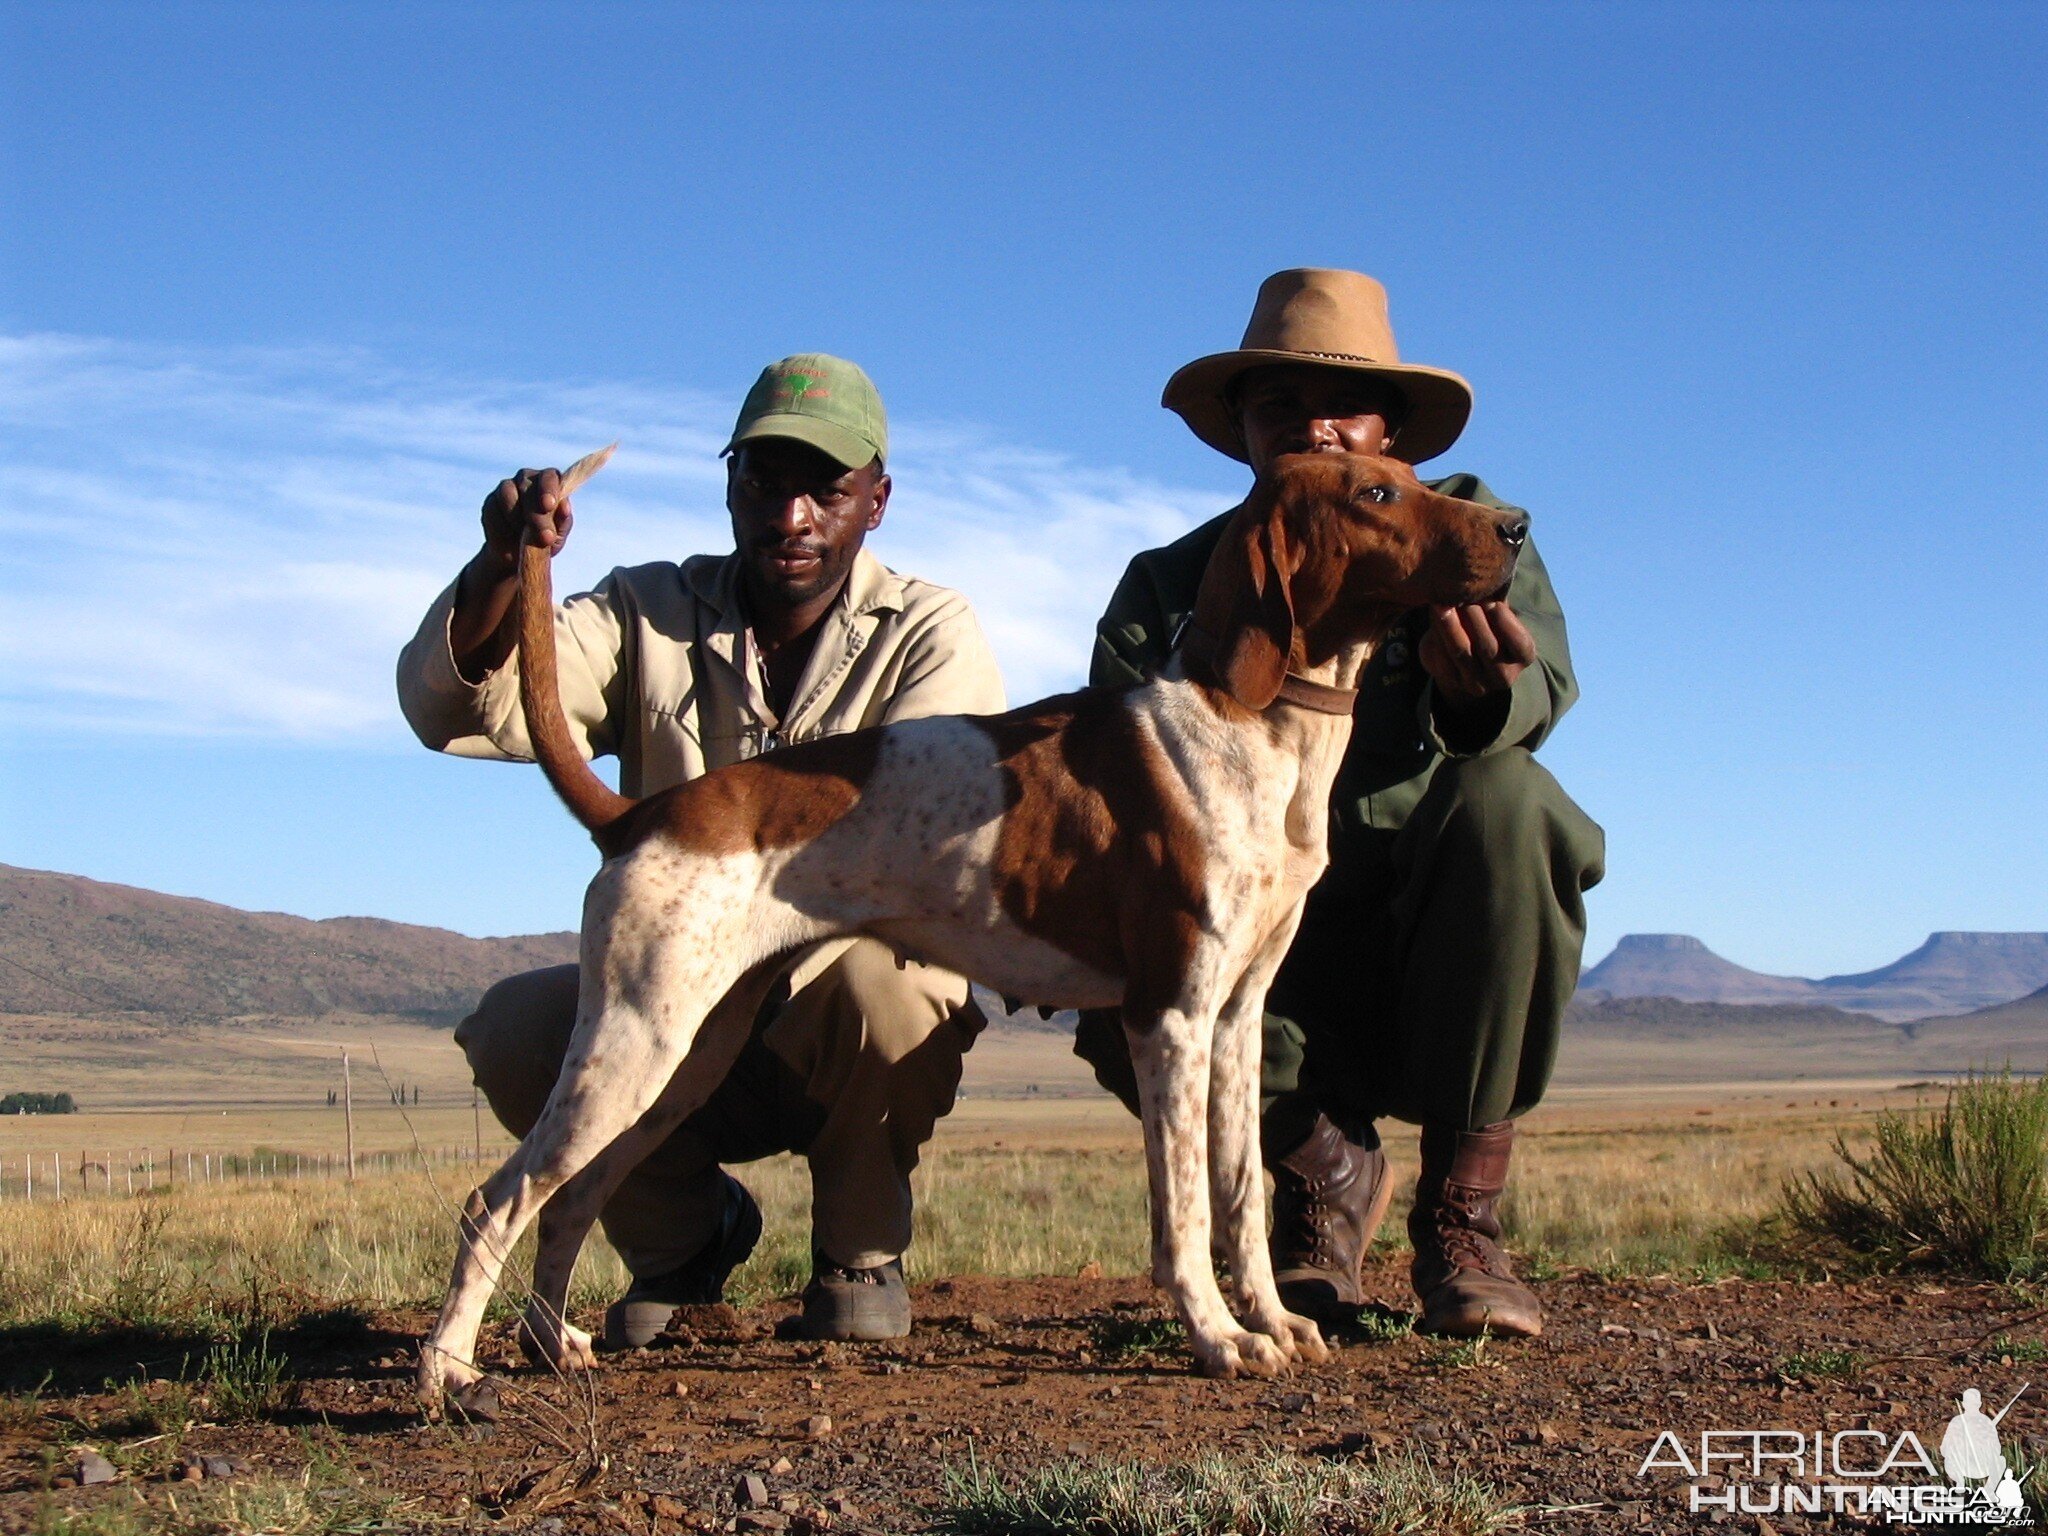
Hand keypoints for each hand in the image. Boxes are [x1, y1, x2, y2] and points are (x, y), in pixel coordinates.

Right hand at [480, 467, 572, 570]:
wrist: (517, 555)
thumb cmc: (543, 539)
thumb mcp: (557, 535)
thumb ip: (562, 520)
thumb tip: (565, 508)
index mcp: (549, 483)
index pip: (550, 476)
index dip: (549, 488)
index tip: (549, 506)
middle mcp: (527, 480)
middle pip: (528, 485)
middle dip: (535, 513)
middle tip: (544, 537)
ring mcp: (507, 488)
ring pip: (508, 492)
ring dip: (518, 517)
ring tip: (526, 539)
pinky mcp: (491, 501)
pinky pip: (493, 507)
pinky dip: (502, 524)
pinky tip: (510, 536)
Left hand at [1419, 601, 1535, 701]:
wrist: (1467, 659)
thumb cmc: (1489, 628)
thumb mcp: (1499, 618)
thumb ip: (1496, 604)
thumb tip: (1486, 580)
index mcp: (1524, 657)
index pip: (1520, 643)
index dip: (1506, 622)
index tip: (1493, 601)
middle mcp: (1503, 676)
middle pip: (1488, 647)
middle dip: (1475, 619)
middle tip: (1462, 595)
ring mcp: (1478, 683)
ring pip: (1462, 653)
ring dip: (1451, 626)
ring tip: (1443, 603)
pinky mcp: (1452, 682)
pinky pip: (1442, 659)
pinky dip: (1437, 636)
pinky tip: (1434, 617)